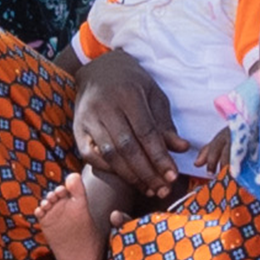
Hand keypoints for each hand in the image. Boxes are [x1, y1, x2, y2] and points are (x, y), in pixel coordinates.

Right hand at [64, 52, 181, 207]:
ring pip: (109, 154)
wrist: (98, 69)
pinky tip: (126, 177)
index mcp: (128, 95)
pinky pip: (91, 156)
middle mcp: (104, 107)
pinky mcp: (77, 129)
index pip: (146, 133)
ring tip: (148, 189)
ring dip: (130, 176)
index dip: (160, 157)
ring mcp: (87, 119)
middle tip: (162, 189)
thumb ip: (165, 124)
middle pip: (127, 148)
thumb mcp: (154, 95)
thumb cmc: (132, 83)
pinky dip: (109, 169)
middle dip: (147, 172)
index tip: (173, 176)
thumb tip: (182, 149)